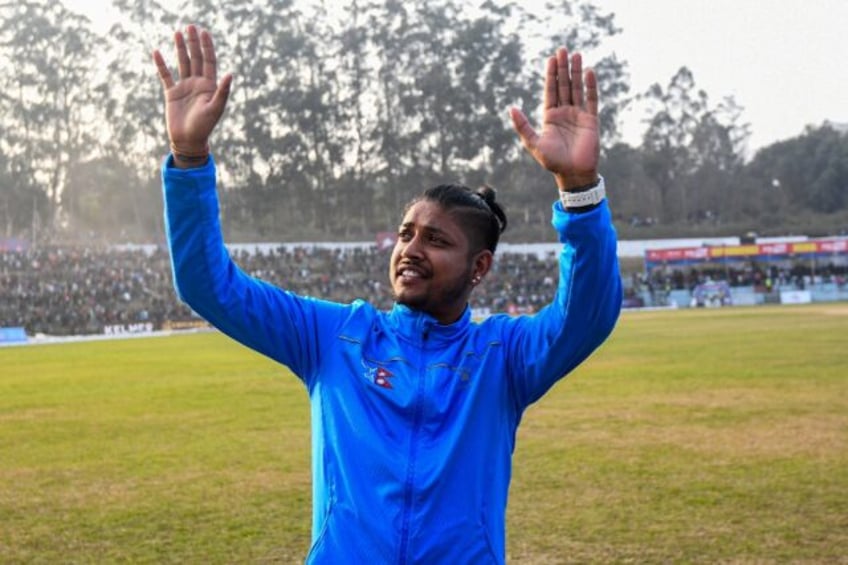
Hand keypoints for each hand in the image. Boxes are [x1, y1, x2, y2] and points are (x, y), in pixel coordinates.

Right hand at [152, 25, 231, 164]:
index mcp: (209, 86)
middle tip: (191, 26)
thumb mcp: (215, 108)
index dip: (207, 47)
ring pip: (182, 63)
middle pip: (196, 58)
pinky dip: (161, 64)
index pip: (209, 61)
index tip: (204, 32)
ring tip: (177, 32)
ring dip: (180, 48)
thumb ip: (222, 91)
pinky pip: (165, 75)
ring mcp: (184, 87)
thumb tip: (230, 74)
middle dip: (193, 43)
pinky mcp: (171, 93)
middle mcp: (197, 84)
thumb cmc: (204, 127)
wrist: (188, 141)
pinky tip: (157, 52)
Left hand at [510, 48, 599, 190]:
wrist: (573, 173)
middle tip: (563, 49)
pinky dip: (591, 86)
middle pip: (564, 85)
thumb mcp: (533, 143)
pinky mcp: (591, 120)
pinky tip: (589, 72)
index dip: (551, 74)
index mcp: (550, 116)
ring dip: (577, 72)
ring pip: (577, 88)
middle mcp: (564, 112)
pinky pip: (591, 100)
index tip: (551, 58)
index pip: (550, 90)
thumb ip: (523, 126)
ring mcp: (578, 115)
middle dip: (563, 68)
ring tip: (577, 54)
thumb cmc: (552, 161)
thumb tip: (511, 108)